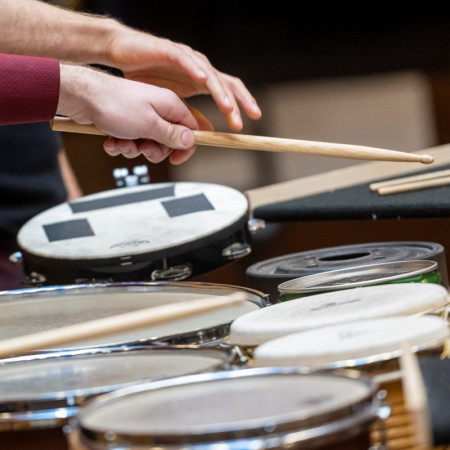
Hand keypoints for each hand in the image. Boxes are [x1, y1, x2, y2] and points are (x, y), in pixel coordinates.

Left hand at [57, 64, 198, 163]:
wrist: (82, 97)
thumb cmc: (114, 104)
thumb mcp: (150, 125)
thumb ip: (172, 135)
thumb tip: (190, 140)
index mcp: (169, 105)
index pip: (190, 129)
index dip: (185, 147)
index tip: (175, 158)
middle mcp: (158, 109)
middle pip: (169, 141)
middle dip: (155, 151)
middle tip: (143, 148)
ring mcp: (142, 115)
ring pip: (149, 143)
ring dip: (134, 149)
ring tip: (122, 142)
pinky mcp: (127, 121)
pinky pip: (132, 141)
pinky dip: (121, 144)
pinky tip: (112, 140)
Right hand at [105, 26, 261, 130]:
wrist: (123, 55)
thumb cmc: (147, 78)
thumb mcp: (172, 103)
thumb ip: (189, 115)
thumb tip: (207, 131)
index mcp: (202, 82)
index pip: (228, 93)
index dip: (241, 107)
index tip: (246, 124)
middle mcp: (199, 70)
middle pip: (226, 84)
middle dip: (238, 102)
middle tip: (244, 119)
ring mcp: (187, 59)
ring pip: (210, 74)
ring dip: (220, 91)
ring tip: (227, 107)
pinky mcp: (170, 51)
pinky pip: (186, 60)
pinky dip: (195, 69)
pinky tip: (203, 79)